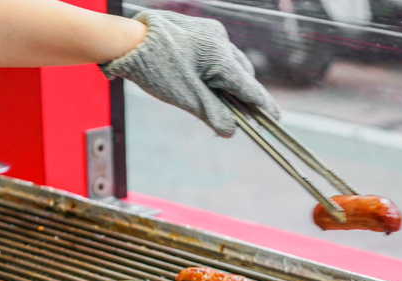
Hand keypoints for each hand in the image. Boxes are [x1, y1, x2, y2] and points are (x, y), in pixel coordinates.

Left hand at [101, 9, 279, 136]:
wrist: (126, 40)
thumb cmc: (154, 68)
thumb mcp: (187, 98)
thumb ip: (214, 115)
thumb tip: (232, 130)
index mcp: (221, 58)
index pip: (250, 88)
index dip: (263, 107)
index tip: (275, 120)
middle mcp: (221, 41)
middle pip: (243, 75)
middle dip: (242, 95)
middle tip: (238, 117)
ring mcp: (210, 32)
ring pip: (231, 63)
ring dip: (227, 82)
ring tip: (214, 99)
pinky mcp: (199, 30)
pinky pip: (217, 53)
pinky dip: (215, 69)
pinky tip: (202, 80)